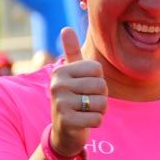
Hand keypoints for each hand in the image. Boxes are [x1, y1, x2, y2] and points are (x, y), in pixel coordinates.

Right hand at [48, 27, 106, 157]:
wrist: (63, 131)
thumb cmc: (73, 99)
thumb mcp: (72, 75)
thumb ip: (71, 52)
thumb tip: (66, 28)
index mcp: (61, 71)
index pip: (98, 69)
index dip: (98, 81)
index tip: (85, 88)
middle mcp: (57, 84)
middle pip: (101, 86)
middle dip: (100, 98)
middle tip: (86, 103)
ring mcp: (60, 103)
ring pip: (101, 103)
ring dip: (99, 111)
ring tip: (84, 112)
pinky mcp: (67, 120)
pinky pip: (97, 119)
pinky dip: (95, 123)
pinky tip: (83, 122)